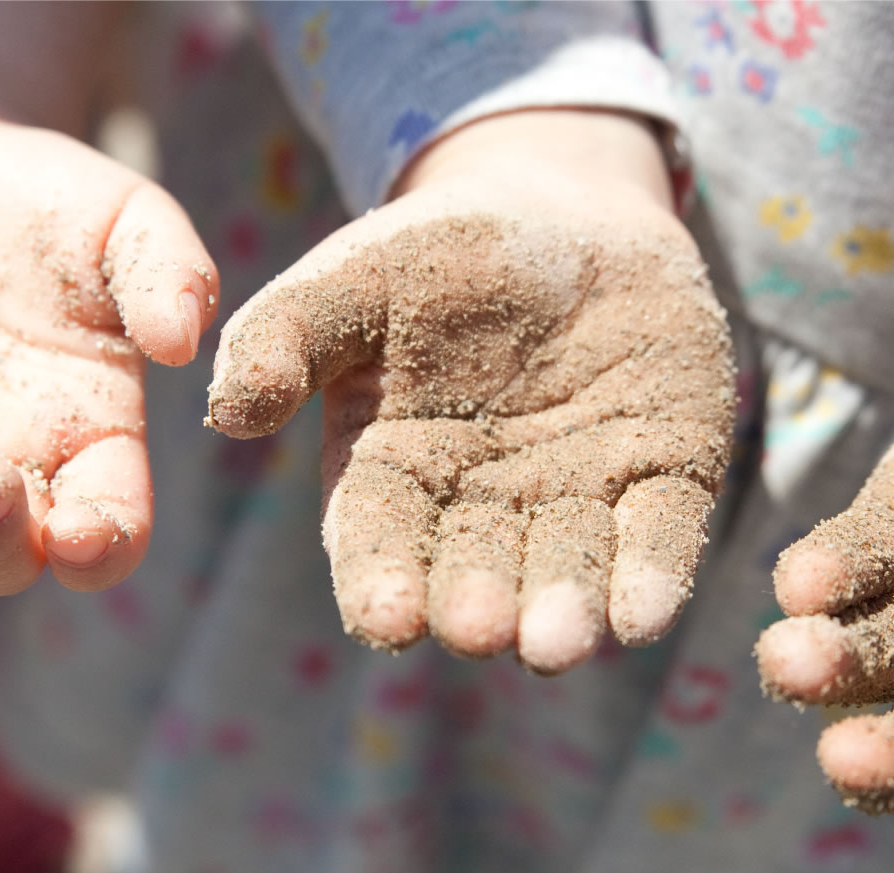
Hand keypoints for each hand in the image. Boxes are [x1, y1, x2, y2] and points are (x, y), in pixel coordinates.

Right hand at [207, 112, 735, 673]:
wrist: (566, 206)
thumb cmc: (437, 252)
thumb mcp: (351, 278)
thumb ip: (285, 336)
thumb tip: (230, 412)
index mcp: (396, 473)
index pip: (381, 540)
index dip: (382, 583)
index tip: (385, 621)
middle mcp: (485, 507)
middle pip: (477, 571)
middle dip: (477, 604)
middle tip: (477, 630)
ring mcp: (578, 496)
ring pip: (569, 570)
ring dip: (564, 611)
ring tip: (555, 644)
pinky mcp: (663, 475)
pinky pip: (660, 534)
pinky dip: (653, 577)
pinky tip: (645, 614)